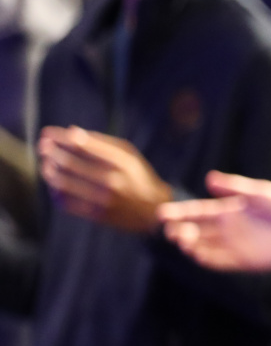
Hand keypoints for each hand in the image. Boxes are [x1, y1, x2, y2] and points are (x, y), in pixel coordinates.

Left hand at [38, 126, 171, 232]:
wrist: (153, 210)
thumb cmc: (138, 177)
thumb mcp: (129, 154)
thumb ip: (103, 142)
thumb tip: (72, 131)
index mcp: (121, 161)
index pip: (83, 145)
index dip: (61, 138)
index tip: (47, 133)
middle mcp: (112, 179)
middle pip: (70, 162)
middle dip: (51, 152)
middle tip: (42, 146)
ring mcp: (103, 199)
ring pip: (64, 183)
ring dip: (49, 171)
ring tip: (45, 164)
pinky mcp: (96, 214)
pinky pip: (66, 202)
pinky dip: (56, 191)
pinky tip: (54, 184)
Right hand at [158, 170, 270, 270]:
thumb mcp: (261, 194)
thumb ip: (236, 188)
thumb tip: (209, 179)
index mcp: (228, 210)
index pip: (198, 212)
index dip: (179, 213)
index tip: (162, 214)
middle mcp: (226, 229)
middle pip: (195, 231)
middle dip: (180, 231)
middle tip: (172, 231)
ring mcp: (232, 245)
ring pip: (203, 247)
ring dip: (190, 245)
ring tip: (183, 241)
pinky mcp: (241, 261)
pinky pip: (218, 262)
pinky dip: (205, 259)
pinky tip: (197, 254)